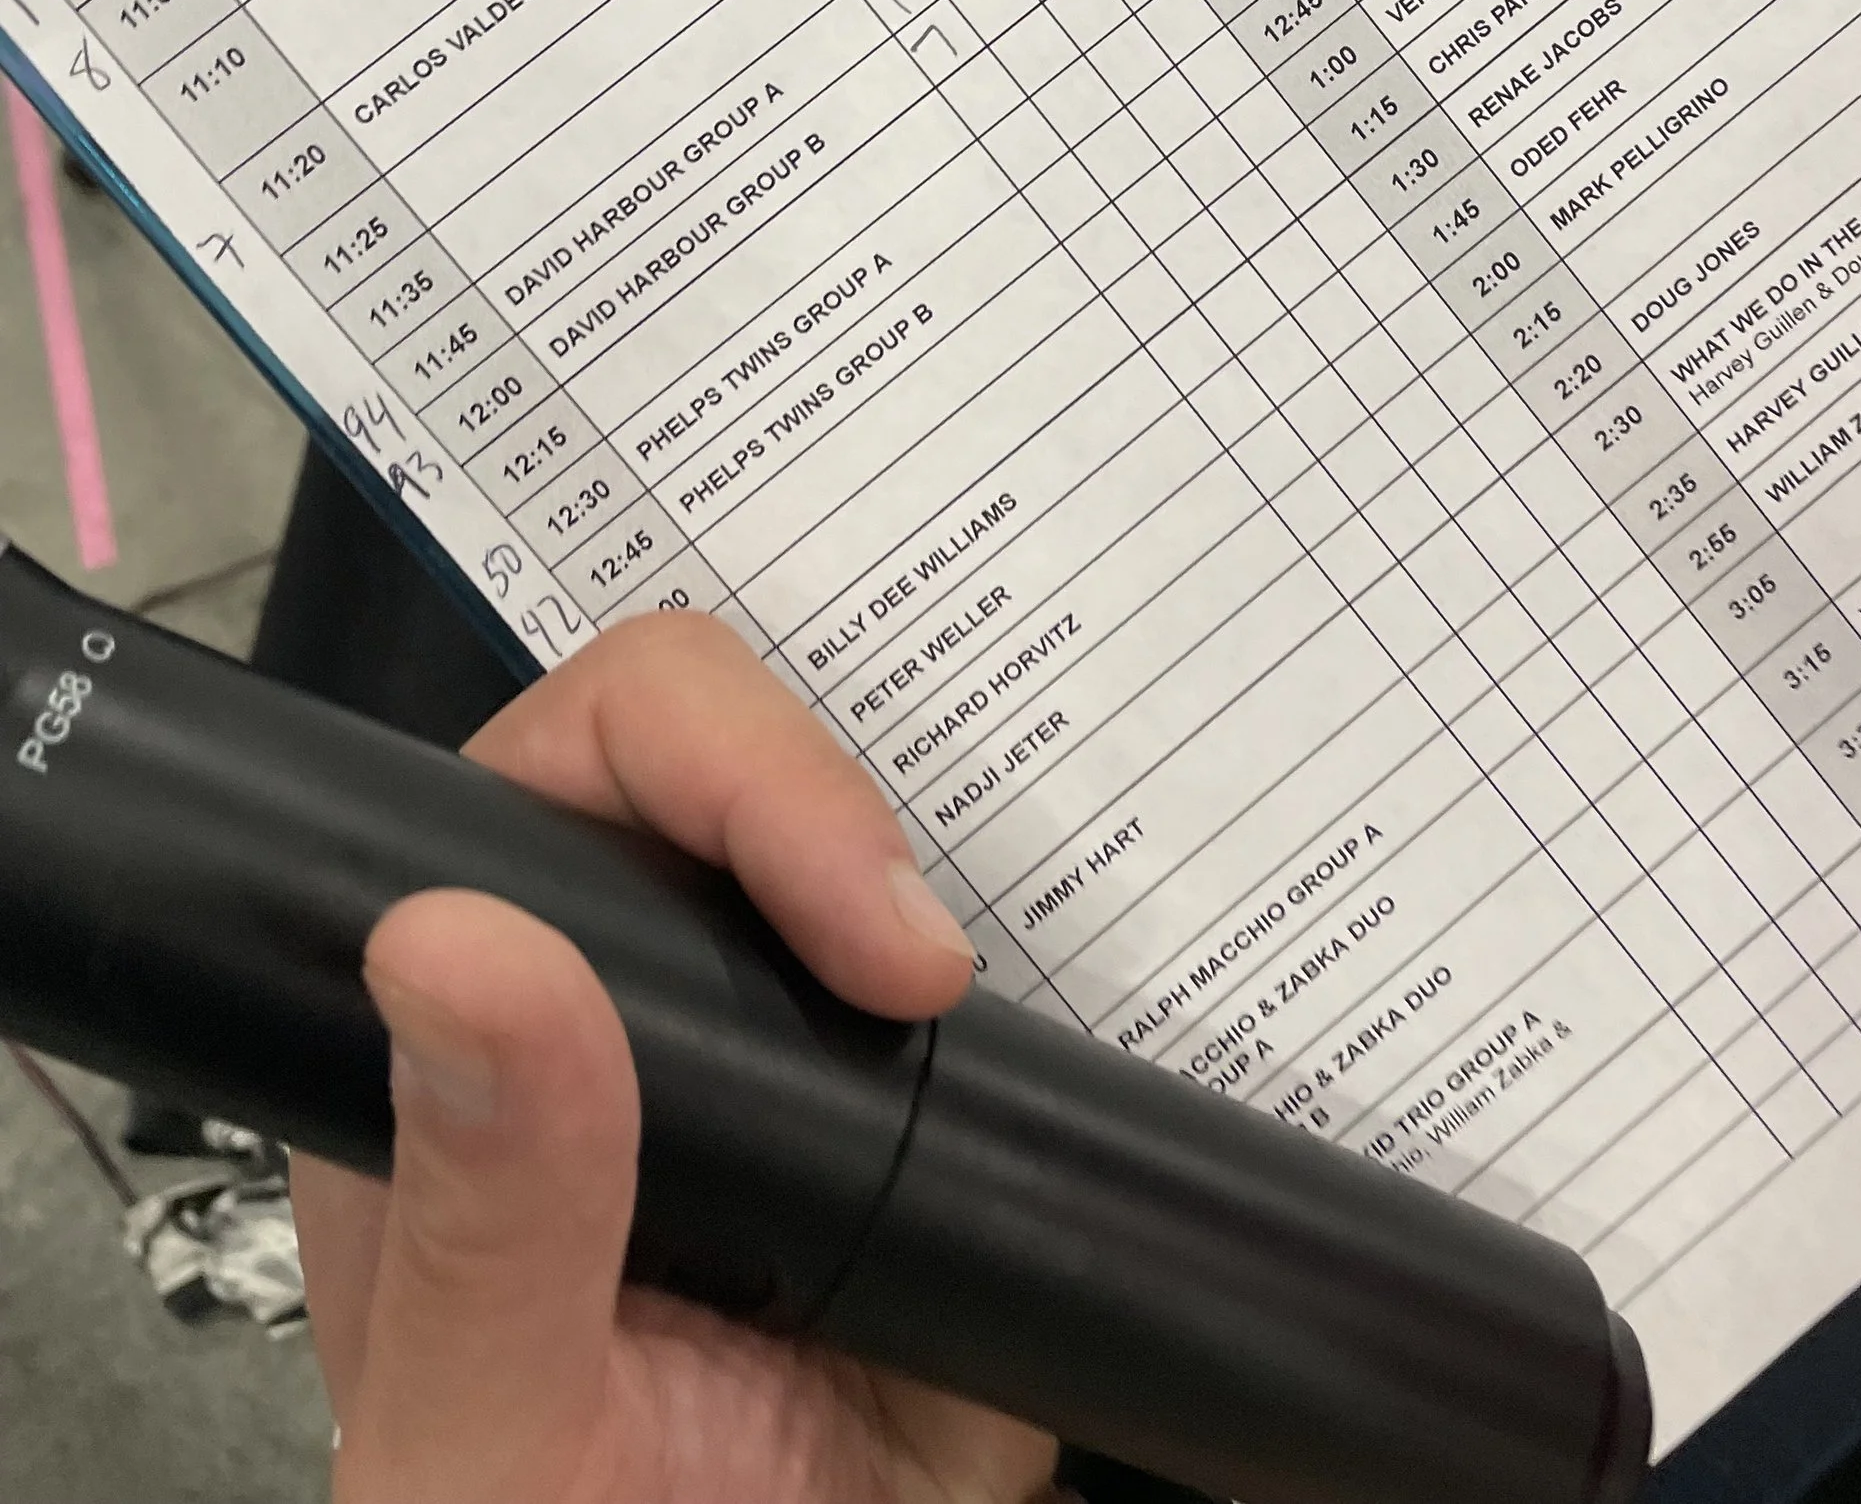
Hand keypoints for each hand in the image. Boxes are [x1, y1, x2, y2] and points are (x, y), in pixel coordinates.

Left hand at [292, 615, 1057, 1503]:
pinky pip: (1025, 960)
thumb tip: (449, 939)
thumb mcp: (491, 1442)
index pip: (583, 756)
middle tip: (929, 984)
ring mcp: (786, 1038)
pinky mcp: (937, 1107)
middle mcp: (620, 995)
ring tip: (1001, 1019)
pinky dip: (1080, 949)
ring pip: (888, 818)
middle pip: (737, 746)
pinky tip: (1092, 1016)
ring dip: (970, 861)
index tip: (844, 923)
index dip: (720, 767)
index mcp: (469, 1030)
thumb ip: (481, 1222)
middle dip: (846, 812)